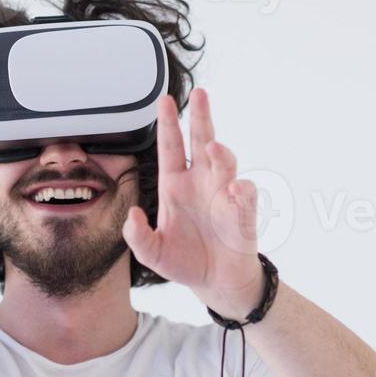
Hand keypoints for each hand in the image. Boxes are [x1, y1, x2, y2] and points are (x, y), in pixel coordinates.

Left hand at [122, 89, 265, 319]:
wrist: (215, 282)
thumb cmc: (184, 261)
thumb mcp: (152, 252)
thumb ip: (137, 236)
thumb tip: (131, 215)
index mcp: (175, 185)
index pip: (170, 148)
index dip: (167, 125)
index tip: (163, 100)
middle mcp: (200, 182)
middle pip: (201, 141)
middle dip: (201, 117)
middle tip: (200, 93)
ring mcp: (223, 194)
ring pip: (225, 162)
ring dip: (220, 153)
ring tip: (212, 148)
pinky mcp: (242, 212)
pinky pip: (244, 194)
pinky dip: (240, 191)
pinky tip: (233, 193)